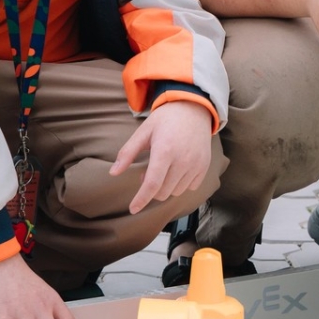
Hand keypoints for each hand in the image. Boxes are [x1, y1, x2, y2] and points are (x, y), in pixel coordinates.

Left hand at [110, 99, 214, 214]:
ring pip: (176, 192)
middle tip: (148, 170)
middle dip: (151, 188)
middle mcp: (183, 160)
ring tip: (163, 168)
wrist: (193, 108)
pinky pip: (190, 187)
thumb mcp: (143, 132)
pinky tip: (177, 169)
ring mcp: (196, 164)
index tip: (133, 209)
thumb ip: (127, 153)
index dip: (141, 199)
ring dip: (166, 186)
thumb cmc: (165, 119)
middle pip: (163, 192)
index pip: (152, 184)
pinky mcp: (204, 166)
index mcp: (165, 151)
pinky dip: (180, 184)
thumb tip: (113, 173)